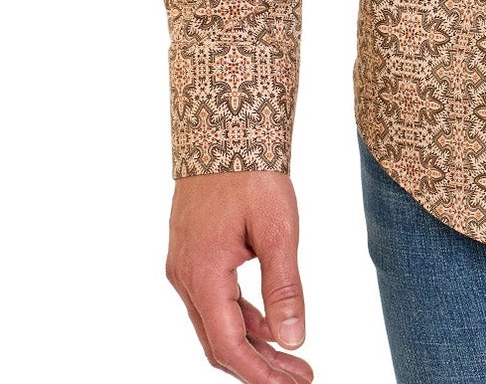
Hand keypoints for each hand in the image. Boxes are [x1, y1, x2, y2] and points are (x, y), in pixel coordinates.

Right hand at [164, 170, 312, 381]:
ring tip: (292, 360)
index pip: (229, 345)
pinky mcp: (193, 253)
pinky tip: (270, 325)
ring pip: (217, 322)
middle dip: (260, 367)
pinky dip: (242, 318)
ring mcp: (186, 265)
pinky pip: (215, 300)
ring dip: (253, 344)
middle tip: (299, 378)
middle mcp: (186, 276)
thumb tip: (293, 338)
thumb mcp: (278, 229)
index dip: (259, 374)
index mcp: (203, 275)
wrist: (224, 126)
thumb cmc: (251, 172)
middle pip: (220, 341)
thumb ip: (284, 287)